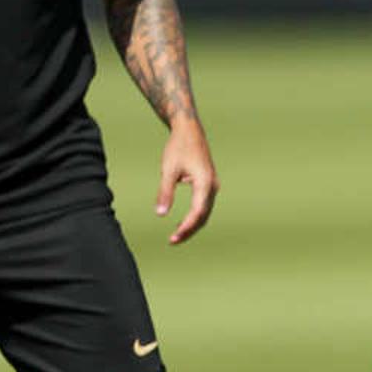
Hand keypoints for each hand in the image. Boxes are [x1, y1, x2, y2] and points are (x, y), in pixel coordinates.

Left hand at [157, 118, 217, 244]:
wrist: (189, 130)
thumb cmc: (178, 147)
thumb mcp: (168, 170)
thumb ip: (165, 193)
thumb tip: (160, 214)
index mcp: (205, 183)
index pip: (198, 212)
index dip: (186, 227)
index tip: (174, 237)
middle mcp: (212, 186)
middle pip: (204, 215)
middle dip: (189, 230)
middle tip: (173, 241)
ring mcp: (212, 185)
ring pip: (205, 212)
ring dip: (192, 224)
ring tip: (176, 235)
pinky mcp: (208, 184)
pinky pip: (204, 205)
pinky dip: (194, 216)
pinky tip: (183, 223)